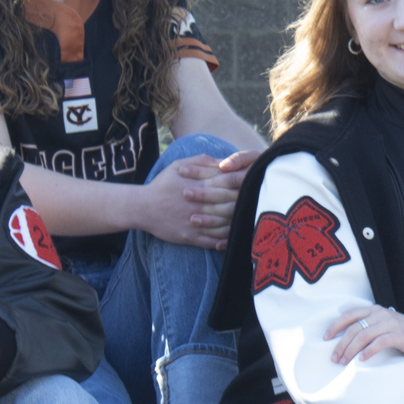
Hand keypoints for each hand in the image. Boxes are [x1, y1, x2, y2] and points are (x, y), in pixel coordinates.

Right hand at [136, 151, 257, 249]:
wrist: (142, 207)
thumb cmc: (163, 184)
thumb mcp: (179, 164)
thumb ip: (202, 161)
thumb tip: (225, 161)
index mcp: (198, 185)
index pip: (227, 183)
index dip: (243, 183)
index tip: (255, 182)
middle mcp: (199, 204)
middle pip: (229, 204)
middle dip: (246, 203)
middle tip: (261, 202)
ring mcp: (195, 223)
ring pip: (224, 225)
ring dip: (238, 224)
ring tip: (251, 222)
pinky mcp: (190, 238)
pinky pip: (212, 241)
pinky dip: (224, 242)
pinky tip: (234, 239)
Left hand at [325, 303, 403, 363]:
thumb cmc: (396, 331)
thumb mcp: (379, 323)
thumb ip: (364, 326)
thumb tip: (341, 340)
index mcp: (372, 310)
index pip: (349, 315)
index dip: (335, 326)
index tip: (325, 338)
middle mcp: (379, 314)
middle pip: (354, 329)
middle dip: (341, 344)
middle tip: (334, 358)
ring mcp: (389, 324)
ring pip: (364, 336)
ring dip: (351, 350)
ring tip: (344, 362)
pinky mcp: (397, 335)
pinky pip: (379, 342)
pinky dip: (368, 351)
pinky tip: (361, 359)